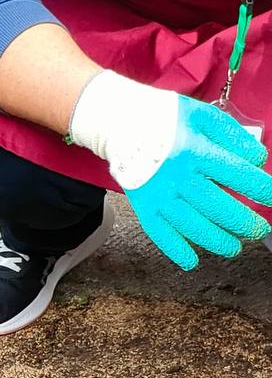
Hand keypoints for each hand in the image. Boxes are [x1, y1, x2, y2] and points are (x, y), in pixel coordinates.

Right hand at [69, 70, 271, 268]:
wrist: (120, 125)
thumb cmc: (165, 118)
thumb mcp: (202, 115)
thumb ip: (232, 135)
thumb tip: (257, 159)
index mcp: (195, 151)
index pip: (236, 175)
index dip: (259, 188)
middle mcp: (178, 177)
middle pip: (217, 207)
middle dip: (243, 222)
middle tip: (259, 231)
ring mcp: (159, 196)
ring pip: (192, 226)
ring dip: (216, 241)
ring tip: (234, 248)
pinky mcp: (144, 207)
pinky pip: (161, 235)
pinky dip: (176, 251)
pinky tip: (191, 262)